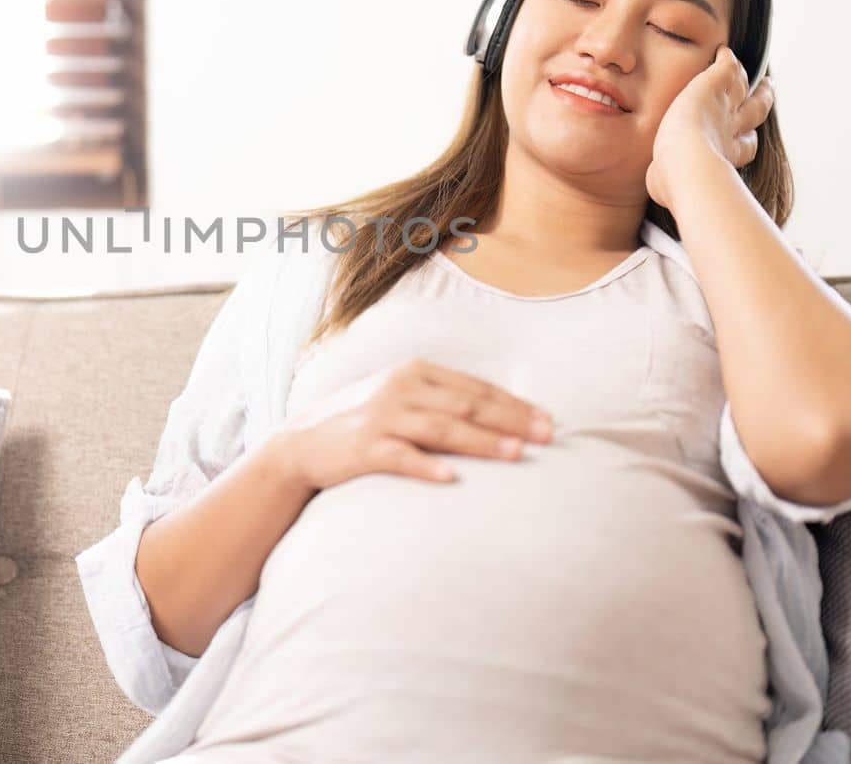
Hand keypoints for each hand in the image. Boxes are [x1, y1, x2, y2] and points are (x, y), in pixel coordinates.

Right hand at [276, 358, 553, 489]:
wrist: (302, 444)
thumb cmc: (364, 423)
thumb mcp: (402, 398)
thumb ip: (442, 400)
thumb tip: (501, 415)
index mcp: (415, 372)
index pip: (475, 388)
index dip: (515, 404)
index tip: (548, 421)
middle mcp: (400, 388)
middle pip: (466, 405)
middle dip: (510, 421)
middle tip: (546, 436)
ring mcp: (381, 417)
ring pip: (441, 429)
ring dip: (481, 442)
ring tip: (515, 454)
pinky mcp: (364, 448)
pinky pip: (401, 458)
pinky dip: (426, 467)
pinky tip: (451, 479)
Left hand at [646, 44, 774, 211]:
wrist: (685, 164)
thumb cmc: (675, 181)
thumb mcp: (668, 183)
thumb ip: (665, 179)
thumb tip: (658, 184)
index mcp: (724, 156)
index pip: (744, 145)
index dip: (746, 138)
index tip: (747, 135)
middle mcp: (731, 130)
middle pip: (755, 111)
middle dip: (762, 101)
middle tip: (768, 90)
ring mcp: (725, 106)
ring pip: (743, 86)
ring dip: (747, 78)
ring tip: (756, 71)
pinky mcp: (713, 85)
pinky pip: (727, 66)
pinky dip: (726, 59)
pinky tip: (723, 51)